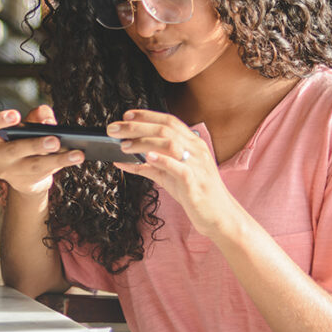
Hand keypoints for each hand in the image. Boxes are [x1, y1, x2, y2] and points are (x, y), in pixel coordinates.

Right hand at [0, 105, 83, 196]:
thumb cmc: (27, 141)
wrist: (27, 175)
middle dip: (35, 145)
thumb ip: (39, 116)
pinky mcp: (25, 183)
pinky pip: (45, 173)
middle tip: (55, 140)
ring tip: (77, 154)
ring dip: (57, 159)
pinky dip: (62, 163)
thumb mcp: (31, 126)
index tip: (16, 115)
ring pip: (34, 165)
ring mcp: (11, 172)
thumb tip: (48, 121)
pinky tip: (76, 157)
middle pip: (15, 150)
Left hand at [107, 109, 237, 238]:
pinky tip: (148, 158)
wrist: (218, 215)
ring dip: (144, 142)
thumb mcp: (168, 177)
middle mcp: (195, 150)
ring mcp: (197, 165)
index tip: (126, 115)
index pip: (169, 121)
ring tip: (124, 146)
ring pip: (170, 143)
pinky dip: (162, 160)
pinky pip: (179, 167)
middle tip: (113, 129)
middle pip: (165, 129)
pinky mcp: (195, 182)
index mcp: (192, 144)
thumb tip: (120, 161)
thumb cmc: (193, 193)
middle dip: (136, 126)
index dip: (146, 115)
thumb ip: (146, 167)